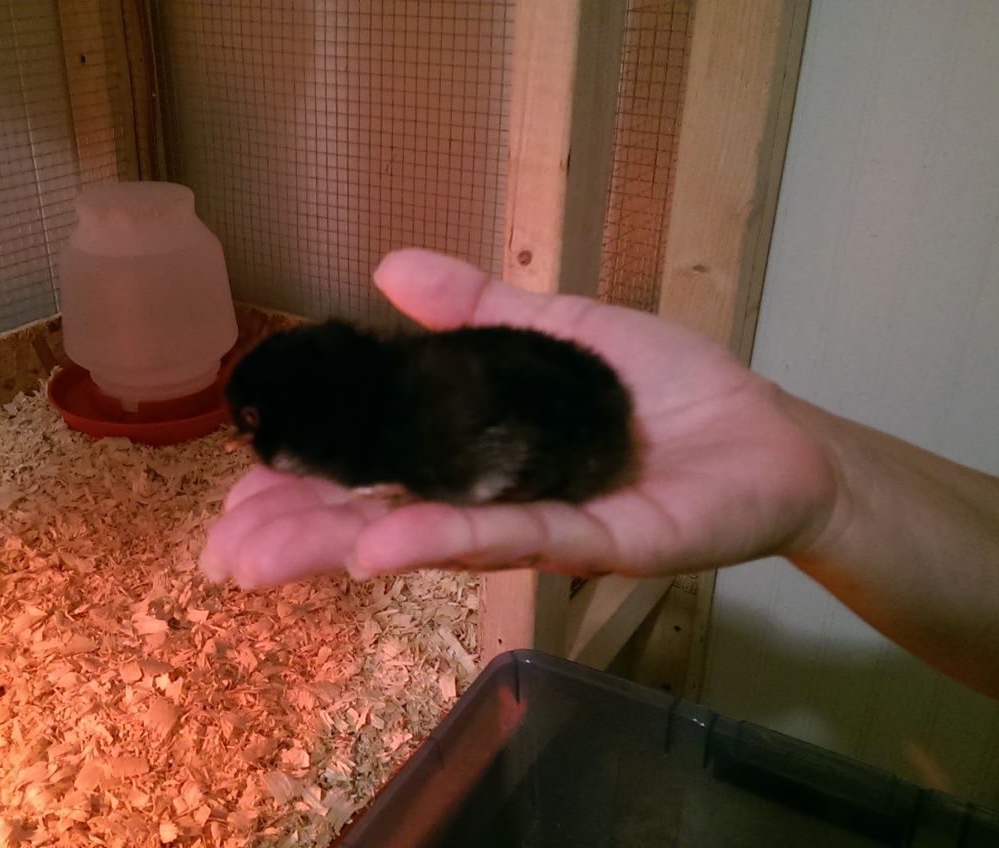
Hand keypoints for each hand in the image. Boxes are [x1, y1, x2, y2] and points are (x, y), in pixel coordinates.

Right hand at [200, 249, 837, 587]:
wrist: (773, 440)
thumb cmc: (669, 391)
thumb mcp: (560, 331)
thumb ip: (477, 309)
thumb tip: (388, 266)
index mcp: (474, 455)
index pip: (372, 472)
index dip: (303, 484)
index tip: (235, 495)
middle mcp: (493, 502)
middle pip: (382, 518)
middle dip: (299, 534)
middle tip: (225, 554)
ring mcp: (540, 529)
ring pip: (429, 539)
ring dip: (343, 545)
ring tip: (266, 556)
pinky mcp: (597, 545)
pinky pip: (513, 539)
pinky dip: (442, 539)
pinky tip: (377, 547)